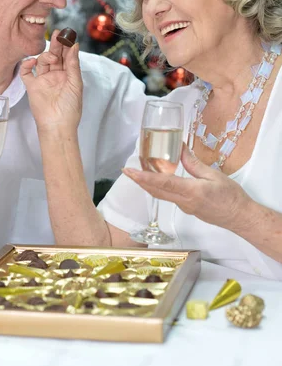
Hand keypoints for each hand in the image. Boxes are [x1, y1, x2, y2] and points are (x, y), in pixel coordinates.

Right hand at [20, 29, 82, 131]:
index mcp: (68, 75)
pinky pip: (26, 73)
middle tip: (58, 34)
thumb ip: (74, 64)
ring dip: (46, 56)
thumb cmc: (70, 107)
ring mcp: (43, 81)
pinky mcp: (32, 86)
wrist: (58, 124)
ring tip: (51, 58)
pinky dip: (26, 65)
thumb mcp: (76, 83)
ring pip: (42, 62)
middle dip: (56, 45)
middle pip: (54, 56)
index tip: (68, 35)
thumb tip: (75, 46)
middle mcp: (55, 76)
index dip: (67, 46)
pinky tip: (31, 61)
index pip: (67, 57)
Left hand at [122, 144, 252, 231]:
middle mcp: (184, 202)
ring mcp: (184, 207)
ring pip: (161, 195)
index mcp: (192, 192)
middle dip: (139, 181)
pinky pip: (168, 197)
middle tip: (126, 170)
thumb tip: (180, 148)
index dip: (145, 177)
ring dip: (147, 184)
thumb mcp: (214, 175)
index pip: (163, 183)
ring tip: (137, 172)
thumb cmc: (231, 196)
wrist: (240, 217)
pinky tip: (156, 179)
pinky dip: (159, 188)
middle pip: (156, 191)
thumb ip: (194, 163)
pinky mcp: (187, 208)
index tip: (131, 172)